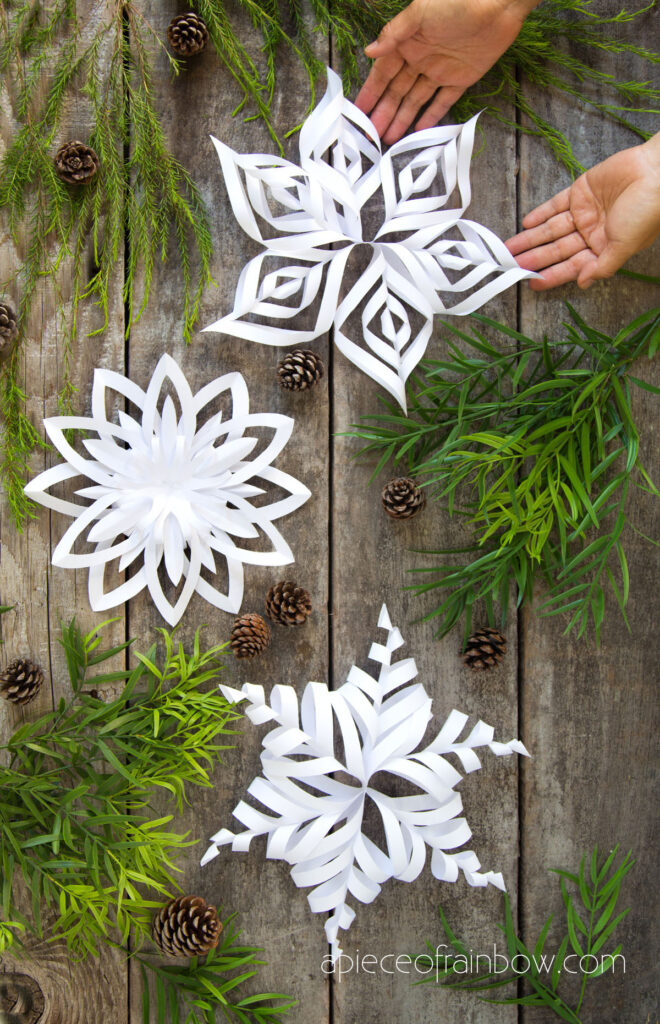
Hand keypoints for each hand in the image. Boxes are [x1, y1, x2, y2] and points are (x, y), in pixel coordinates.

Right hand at [355, 0, 537, 144]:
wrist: (498, 3)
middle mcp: (420, 58)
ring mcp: (440, 70)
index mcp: (408, 43)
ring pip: (416, 100)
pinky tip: (418, 131)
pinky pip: (442, 102)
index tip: (358, 112)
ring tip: (389, 139)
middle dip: (383, 113)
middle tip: (371, 135)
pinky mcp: (461, 79)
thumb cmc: (457, 1)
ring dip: (402, 119)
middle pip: (397, 92)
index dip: (371, 93)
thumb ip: (394, 34)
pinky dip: (431, 116)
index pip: (383, 74)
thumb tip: (370, 51)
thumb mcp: (420, 12)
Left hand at [506, 134, 659, 289]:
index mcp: (604, 249)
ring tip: (510, 248)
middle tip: (512, 265)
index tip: (531, 283)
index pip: (571, 266)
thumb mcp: (624, 246)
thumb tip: (582, 283)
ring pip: (552, 229)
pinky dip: (541, 214)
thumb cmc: (647, 211)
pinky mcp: (581, 191)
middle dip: (534, 257)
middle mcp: (593, 233)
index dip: (551, 275)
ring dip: (532, 238)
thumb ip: (603, 266)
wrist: (657, 172)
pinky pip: (556, 205)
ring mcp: (585, 212)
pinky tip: (526, 223)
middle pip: (557, 249)